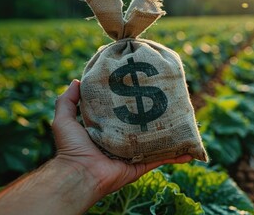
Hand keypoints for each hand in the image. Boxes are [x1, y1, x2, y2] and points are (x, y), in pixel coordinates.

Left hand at [52, 79, 191, 195]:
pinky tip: (190, 150)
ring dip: (172, 135)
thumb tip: (76, 80)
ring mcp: (134, 154)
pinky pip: (162, 159)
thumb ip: (67, 100)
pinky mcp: (142, 165)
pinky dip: (177, 156)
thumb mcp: (63, 119)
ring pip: (158, 142)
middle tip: (170, 103)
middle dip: (157, 117)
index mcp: (109, 130)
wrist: (79, 173)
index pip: (124, 114)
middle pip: (144, 127)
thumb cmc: (71, 147)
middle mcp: (123, 141)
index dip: (135, 103)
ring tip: (186, 124)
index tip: (145, 89)